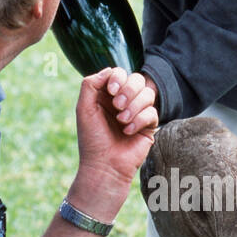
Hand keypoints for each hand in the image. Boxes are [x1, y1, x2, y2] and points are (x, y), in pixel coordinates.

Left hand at [74, 67, 157, 190]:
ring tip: (122, 121)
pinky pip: (152, 112)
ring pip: (148, 94)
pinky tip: (128, 132)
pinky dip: (140, 120)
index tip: (111, 92)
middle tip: (117, 106)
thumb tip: (109, 70)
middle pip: (137, 79)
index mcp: (107, 95)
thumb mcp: (84, 108)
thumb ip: (90, 85)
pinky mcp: (149, 126)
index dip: (118, 78)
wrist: (104, 165)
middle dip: (129, 90)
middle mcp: (124, 101)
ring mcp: (138, 113)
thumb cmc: (92, 139)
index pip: (119, 73)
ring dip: (134, 106)